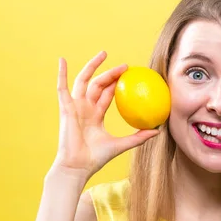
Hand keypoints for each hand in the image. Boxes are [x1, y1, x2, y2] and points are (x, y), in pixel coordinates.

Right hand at [51, 51, 159, 180]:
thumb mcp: (121, 145)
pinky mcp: (66, 108)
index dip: (117, 84)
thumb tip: (159, 131)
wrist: (78, 166)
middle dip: (111, 73)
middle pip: (98, 85)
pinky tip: (62, 60)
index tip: (130, 75)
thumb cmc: (96, 158)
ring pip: (84, 81)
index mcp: (95, 116)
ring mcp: (75, 107)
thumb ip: (138, 137)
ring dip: (92, 66)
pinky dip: (61, 73)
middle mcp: (85, 108)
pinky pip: (62, 87)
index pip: (107, 95)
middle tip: (125, 66)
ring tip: (103, 54)